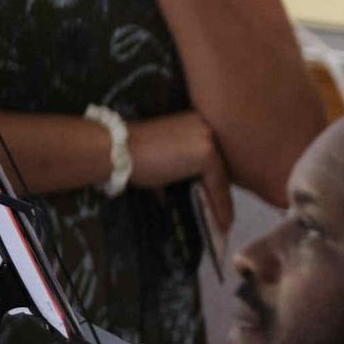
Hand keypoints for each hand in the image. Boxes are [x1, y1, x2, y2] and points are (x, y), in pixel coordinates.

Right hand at [128, 111, 233, 231]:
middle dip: (225, 189)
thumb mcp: (169, 155)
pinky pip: (218, 185)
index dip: (222, 177)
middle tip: (226, 213)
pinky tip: (223, 223)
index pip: (218, 153)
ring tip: (226, 222)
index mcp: (198, 120)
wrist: (117, 150)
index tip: (222, 198)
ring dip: (224, 201)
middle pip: (225, 164)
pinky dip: (220, 205)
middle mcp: (208, 124)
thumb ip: (188, 166)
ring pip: (223, 176)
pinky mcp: (207, 154)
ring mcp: (209, 138)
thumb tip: (201, 192)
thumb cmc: (135, 155)